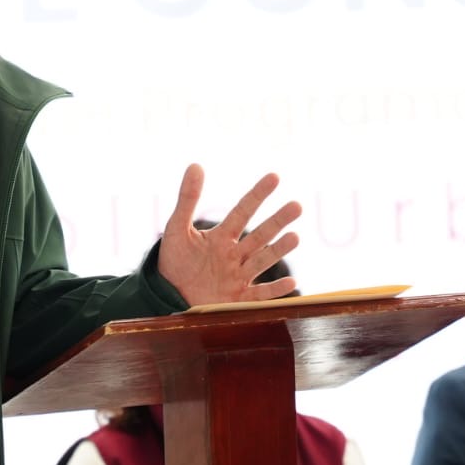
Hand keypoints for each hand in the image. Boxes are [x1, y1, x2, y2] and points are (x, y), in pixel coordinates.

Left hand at [157, 164, 301, 306]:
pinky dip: (275, 290)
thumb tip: (195, 164)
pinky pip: (260, 295)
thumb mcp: (177, 228)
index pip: (243, 211)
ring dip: (279, 250)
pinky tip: (291, 282)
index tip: (275, 177)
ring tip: (294, 236)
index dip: (258, 194)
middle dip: (277, 221)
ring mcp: (238, 277)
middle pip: (260, 235)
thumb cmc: (173, 260)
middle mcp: (234, 254)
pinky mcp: (238, 299)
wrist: (167, 296)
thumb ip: (187, 199)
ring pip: (263, 260)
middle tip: (297, 206)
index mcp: (221, 236)